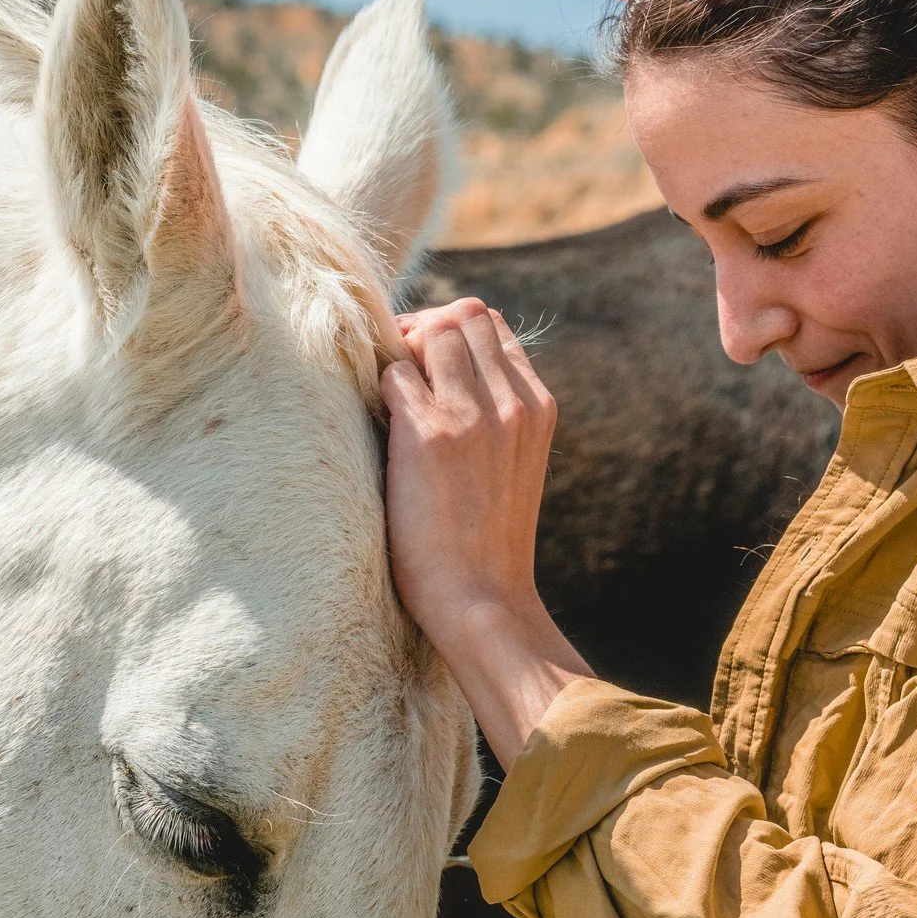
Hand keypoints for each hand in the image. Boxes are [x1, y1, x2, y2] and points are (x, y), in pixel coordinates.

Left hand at [383, 299, 589, 766]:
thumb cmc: (485, 546)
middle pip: (463, 315)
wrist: (483, 602)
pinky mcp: (430, 434)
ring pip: (431, 331)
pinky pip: (394, 372)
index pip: (491, 327)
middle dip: (422, 331)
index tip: (424, 365)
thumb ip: (496, 418)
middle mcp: (511, 401)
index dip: (450, 334)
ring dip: (400, 352)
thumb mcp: (513, 468)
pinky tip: (378, 428)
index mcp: (538, 406)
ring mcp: (473, 414)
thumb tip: (443, 379)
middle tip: (396, 371)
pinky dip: (380, 390)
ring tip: (387, 396)